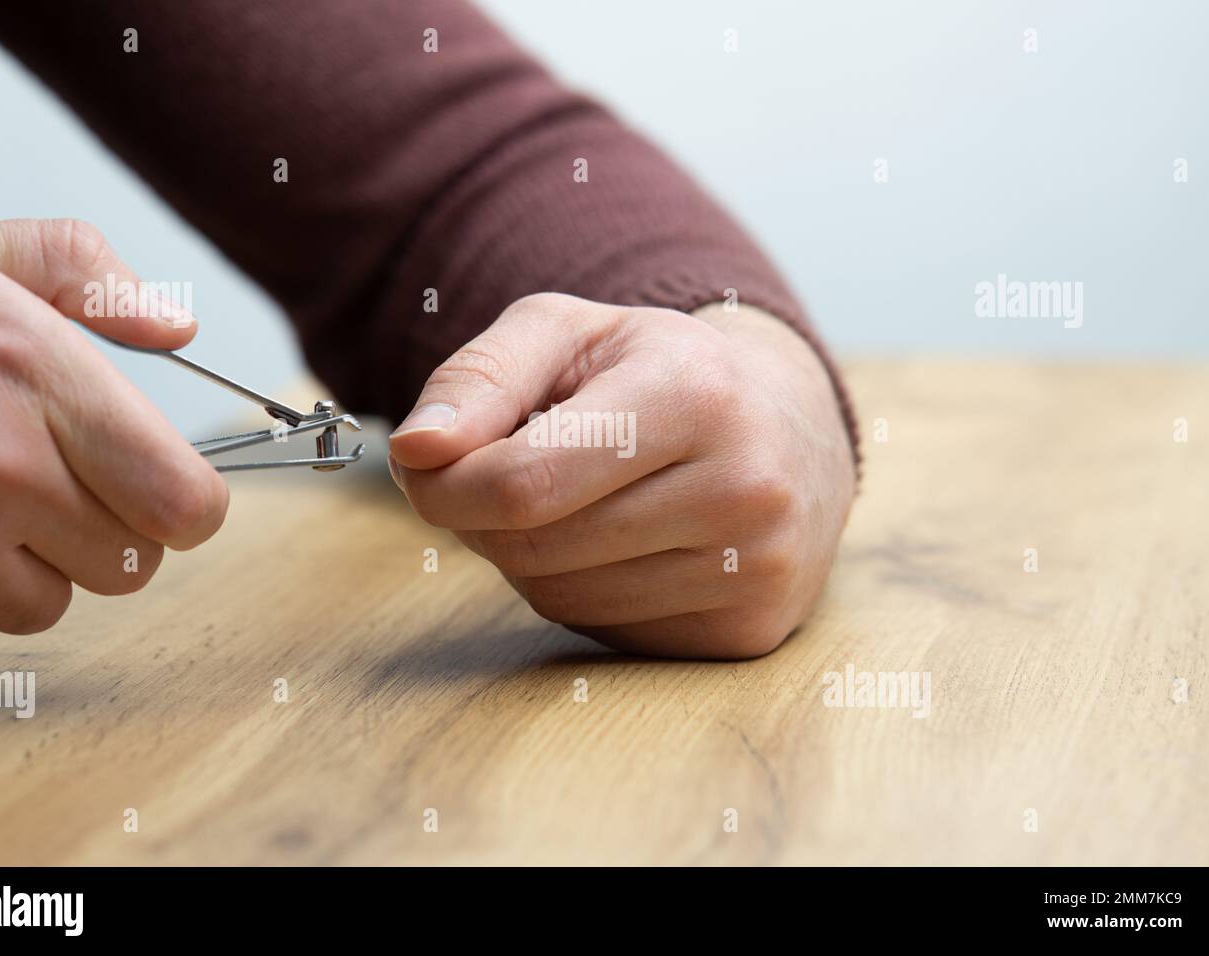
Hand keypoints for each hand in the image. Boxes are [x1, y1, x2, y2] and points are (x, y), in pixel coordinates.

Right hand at [0, 218, 228, 650]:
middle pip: (128, 568)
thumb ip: (92, 280)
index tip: (164, 490)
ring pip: (42, 608)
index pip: (184, 505)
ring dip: (26, 570)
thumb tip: (178, 327)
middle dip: (107, 534)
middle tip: (57, 487)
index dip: (184, 504)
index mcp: (40, 377)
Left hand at [388, 293, 854, 658]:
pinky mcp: (749, 628)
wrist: (792, 431)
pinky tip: (618, 543)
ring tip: (572, 501)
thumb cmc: (661, 373)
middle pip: (535, 547)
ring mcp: (756, 568)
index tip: (428, 469)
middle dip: (484, 519)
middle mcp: (742, 488)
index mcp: (695, 395)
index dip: (447, 487)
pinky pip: (606, 632)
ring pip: (562, 599)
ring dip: (530, 558)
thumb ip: (480, 377)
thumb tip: (416, 448)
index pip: (524, 482)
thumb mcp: (571, 334)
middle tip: (499, 478)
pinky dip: (581, 592)